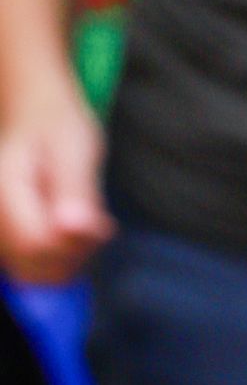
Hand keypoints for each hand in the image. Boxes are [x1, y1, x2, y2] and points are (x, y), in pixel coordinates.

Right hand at [0, 81, 111, 283]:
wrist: (35, 110)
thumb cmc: (56, 123)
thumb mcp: (74, 149)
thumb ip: (75, 190)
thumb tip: (74, 228)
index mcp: (4, 188)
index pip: (37, 245)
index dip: (74, 246)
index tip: (99, 224)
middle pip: (36, 268)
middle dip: (75, 256)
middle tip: (96, 222)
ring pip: (38, 273)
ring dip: (72, 259)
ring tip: (86, 222)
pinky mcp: (9, 238)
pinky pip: (37, 267)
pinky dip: (64, 257)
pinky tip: (76, 230)